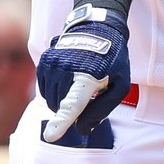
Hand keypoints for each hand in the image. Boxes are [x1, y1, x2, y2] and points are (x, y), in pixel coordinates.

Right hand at [36, 5, 130, 142]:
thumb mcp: (120, 85)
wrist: (99, 27)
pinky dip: (54, 91)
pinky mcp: (44, 60)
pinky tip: (68, 81)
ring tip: (79, 85)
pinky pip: (43, 89)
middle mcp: (66, 70)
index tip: (50, 136)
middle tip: (88, 96)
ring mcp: (52, 64)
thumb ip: (103, 109)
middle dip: (71, 110)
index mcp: (88, 78)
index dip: (62, 122)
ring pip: (50, 100)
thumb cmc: (113, 59)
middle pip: (60, 107)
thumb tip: (82, 129)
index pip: (72, 105)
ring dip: (62, 101)